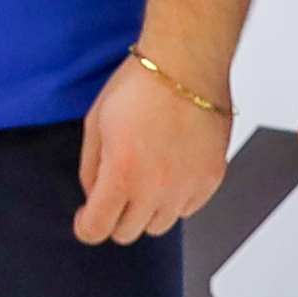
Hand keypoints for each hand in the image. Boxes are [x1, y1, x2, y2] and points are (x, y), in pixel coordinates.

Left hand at [75, 49, 224, 246]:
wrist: (186, 63)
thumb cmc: (140, 85)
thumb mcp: (96, 123)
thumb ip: (90, 168)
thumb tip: (94, 195)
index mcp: (121, 175)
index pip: (96, 230)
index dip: (85, 226)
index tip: (86, 216)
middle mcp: (156, 189)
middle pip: (127, 233)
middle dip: (114, 216)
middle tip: (115, 190)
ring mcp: (187, 187)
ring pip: (159, 226)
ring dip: (146, 210)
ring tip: (145, 177)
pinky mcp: (211, 178)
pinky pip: (188, 208)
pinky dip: (176, 199)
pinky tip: (170, 172)